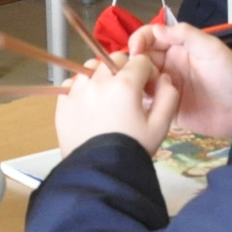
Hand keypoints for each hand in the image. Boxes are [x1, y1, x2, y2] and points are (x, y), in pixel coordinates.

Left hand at [54, 54, 180, 156]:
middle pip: (115, 59)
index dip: (148, 74)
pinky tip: (90, 104)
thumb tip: (164, 79)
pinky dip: (82, 88)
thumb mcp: (160, 126)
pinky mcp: (63, 103)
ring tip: (107, 97)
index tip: (148, 90)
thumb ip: (168, 96)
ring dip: (102, 76)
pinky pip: (72, 83)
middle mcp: (99, 81)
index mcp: (125, 84)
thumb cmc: (132, 149)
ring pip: (92, 67)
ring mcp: (78, 91)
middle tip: (128, 94)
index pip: (141, 61)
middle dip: (126, 71)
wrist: (100, 173)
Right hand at [127, 22, 231, 139]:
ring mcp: (166, 87)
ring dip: (134, 81)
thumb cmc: (228, 75)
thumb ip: (185, 35)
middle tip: (130, 73)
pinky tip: (135, 102)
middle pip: (142, 59)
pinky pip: (148, 101)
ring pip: (140, 79)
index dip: (139, 40)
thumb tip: (155, 29)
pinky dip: (139, 100)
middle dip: (133, 62)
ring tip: (132, 88)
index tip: (134, 50)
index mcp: (179, 48)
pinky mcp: (166, 107)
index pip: (151, 38)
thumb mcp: (210, 48)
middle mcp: (169, 65)